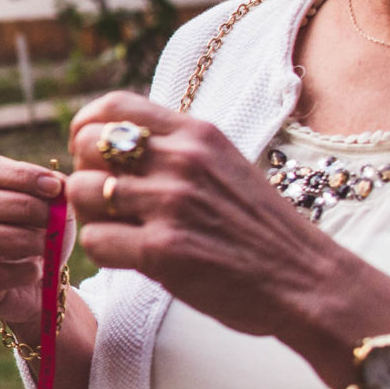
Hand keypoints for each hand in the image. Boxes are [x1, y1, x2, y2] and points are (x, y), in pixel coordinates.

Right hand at [0, 156, 68, 328]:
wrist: (37, 283)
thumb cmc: (41, 236)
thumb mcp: (52, 210)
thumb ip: (55, 193)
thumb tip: (60, 186)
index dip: (23, 176)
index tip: (56, 188)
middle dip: (26, 208)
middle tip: (56, 219)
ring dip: (23, 239)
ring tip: (48, 246)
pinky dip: (21, 271)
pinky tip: (38, 270)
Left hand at [67, 91, 339, 339]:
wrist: (308, 281)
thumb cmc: (261, 230)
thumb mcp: (224, 166)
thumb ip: (176, 150)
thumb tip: (114, 143)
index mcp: (197, 134)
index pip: (114, 106)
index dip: (87, 128)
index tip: (90, 154)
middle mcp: (182, 160)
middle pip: (87, 146)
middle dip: (85, 173)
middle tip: (105, 202)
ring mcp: (171, 203)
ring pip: (81, 192)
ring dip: (90, 216)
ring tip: (120, 232)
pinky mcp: (162, 249)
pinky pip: (94, 240)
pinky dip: (103, 253)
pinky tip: (130, 258)